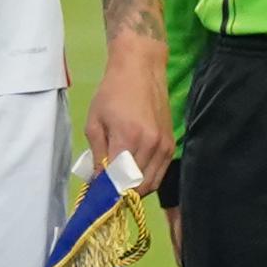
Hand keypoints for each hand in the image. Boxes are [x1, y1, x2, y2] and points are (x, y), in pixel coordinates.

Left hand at [83, 36, 171, 193]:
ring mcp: (164, 146)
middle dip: (120, 194)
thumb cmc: (112, 93)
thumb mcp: (94, 122)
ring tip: (118, 184)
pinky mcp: (171, 145)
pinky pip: (160, 173)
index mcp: (128, 138)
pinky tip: (133, 175)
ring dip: (134, 189)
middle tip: (106, 191)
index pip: (119, 179)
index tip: (97, 196)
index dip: (107, 191)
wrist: (141, 70)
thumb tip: (98, 181)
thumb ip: (97, 153)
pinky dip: (146, 179)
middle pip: (137, 186)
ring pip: (151, 184)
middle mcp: (150, 145)